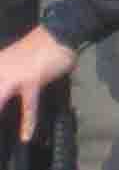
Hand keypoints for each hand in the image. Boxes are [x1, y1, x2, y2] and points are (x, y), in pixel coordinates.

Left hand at [0, 22, 65, 149]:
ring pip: (0, 99)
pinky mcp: (31, 81)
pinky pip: (28, 106)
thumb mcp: (18, 60)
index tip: (0, 106)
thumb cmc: (42, 46)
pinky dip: (28, 122)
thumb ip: (10, 75)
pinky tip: (26, 136)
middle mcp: (0, 70)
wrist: (60, 33)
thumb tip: (10, 91)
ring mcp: (13, 76)